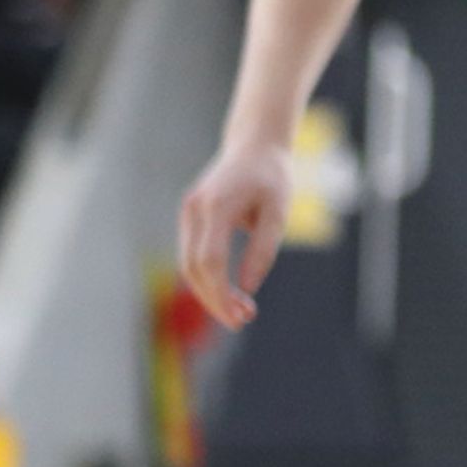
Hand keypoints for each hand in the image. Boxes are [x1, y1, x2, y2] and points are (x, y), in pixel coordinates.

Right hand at [177, 139, 293, 327]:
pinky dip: (208, 278)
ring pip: (189, 264)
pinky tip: (230, 293)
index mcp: (216, 205)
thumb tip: (247, 287)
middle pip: (194, 268)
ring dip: (210, 292)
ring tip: (240, 312)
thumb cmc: (272, 176)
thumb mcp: (278, 211)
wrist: (255, 145)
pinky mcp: (190, 217)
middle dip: (214, 299)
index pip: (209, 260)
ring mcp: (188, 213)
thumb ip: (262, 249)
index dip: (220, 293)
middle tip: (242, 321)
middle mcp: (194, 209)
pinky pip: (193, 255)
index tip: (241, 315)